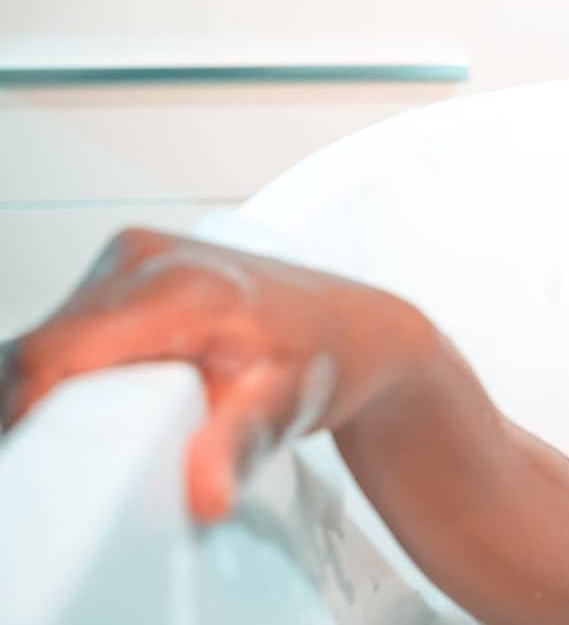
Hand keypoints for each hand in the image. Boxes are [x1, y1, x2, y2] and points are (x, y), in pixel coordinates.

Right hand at [0, 227, 427, 522]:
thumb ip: (235, 448)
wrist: (353, 329)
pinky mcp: (125, 270)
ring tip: (116, 430)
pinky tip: (117, 402)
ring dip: (59, 395)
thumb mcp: (285, 407)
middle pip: (41, 349)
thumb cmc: (327, 356)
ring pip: (47, 341)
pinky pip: (68, 332)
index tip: (44, 467)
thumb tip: (203, 493)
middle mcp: (146, 257)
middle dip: (46, 413)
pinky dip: (74, 376)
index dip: (30, 413)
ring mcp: (132, 256)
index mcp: (180, 285)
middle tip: (86, 464)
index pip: (55, 351)